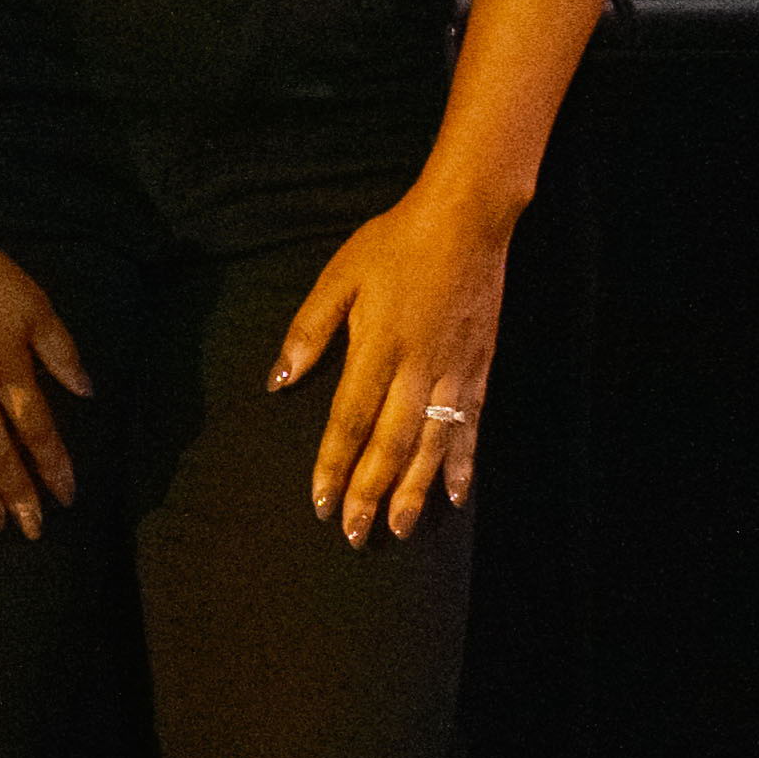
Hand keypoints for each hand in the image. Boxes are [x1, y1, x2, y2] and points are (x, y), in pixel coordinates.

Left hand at [274, 185, 513, 541]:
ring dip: (415, 492)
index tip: (319, 502)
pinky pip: (472, 429)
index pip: (349, 420)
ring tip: (398, 529)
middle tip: (354, 535)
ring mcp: (454, 374)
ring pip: (433, 447)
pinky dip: (464, 465)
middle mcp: (418, 370)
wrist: (467, 222)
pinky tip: (457, 496)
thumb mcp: (338, 279)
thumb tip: (278, 380)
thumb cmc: (393, 245)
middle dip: (369, 494)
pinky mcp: (480, 371)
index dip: (333, 465)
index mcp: (377, 348)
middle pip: (391, 445)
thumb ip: (308, 332)